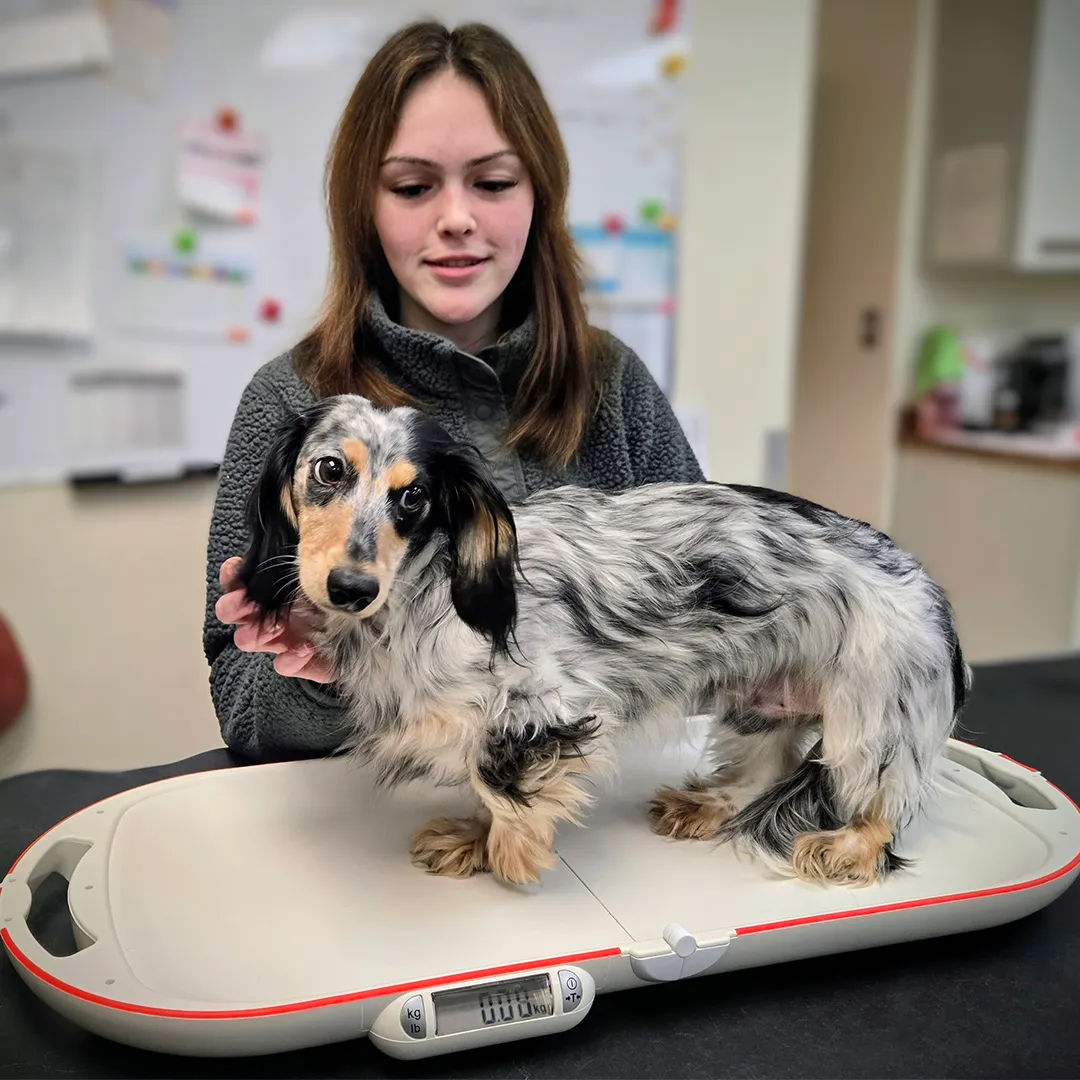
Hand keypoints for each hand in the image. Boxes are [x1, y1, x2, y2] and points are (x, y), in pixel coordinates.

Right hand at [215, 557, 334, 683]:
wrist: (369, 631)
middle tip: (248, 604)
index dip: (232, 576)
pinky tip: (306, 648)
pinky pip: (282, 665)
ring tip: (277, 628)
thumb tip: (296, 547)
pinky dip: (290, 659)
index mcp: (274, 590)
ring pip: (246, 640)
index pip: (239, 581)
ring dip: (254, 634)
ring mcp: (281, 639)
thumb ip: (309, 560)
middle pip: (231, 612)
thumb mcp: (327, 573)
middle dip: (233, 607)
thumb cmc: (345, 594)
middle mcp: (270, 614)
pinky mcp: (297, 662)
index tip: (235, 569)